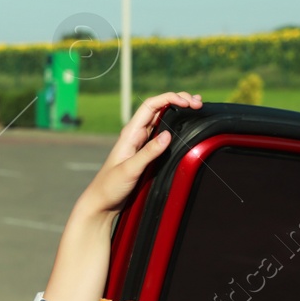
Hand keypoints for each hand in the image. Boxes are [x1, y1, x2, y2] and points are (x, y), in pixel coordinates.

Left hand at [75, 91, 202, 217]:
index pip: (151, 105)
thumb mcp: (130, 169)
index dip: (170, 98)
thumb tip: (168, 135)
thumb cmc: (110, 186)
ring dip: (179, 110)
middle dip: (178, 100)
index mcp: (130, 133)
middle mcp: (136, 134)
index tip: (187, 102)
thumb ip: (148, 153)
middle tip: (197, 103)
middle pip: (159, 107)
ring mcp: (142, 142)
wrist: (102, 202)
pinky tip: (186, 124)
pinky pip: (162, 133)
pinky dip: (176, 125)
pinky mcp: (146, 152)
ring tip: (196, 106)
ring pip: (162, 118)